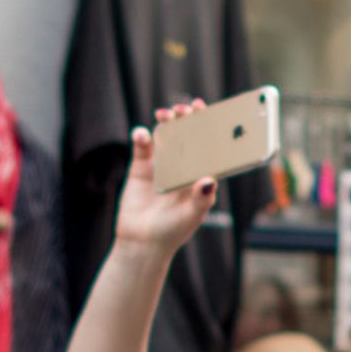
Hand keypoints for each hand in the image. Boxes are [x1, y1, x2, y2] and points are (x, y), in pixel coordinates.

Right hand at [113, 101, 216, 254]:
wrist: (141, 243)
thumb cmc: (172, 231)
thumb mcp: (191, 216)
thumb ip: (201, 199)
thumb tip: (209, 180)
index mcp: (200, 175)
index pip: (208, 147)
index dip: (209, 128)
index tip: (207, 112)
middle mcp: (183, 167)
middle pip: (188, 136)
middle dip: (187, 119)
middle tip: (185, 108)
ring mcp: (162, 165)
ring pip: (167, 137)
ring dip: (167, 123)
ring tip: (166, 114)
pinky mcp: (141, 168)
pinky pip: (143, 147)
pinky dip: (143, 137)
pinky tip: (143, 134)